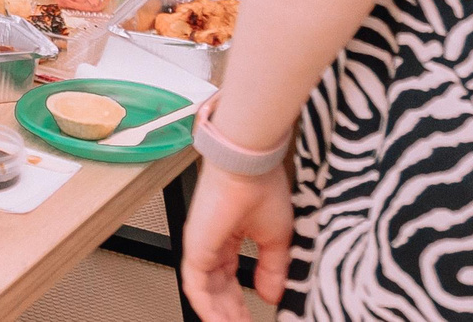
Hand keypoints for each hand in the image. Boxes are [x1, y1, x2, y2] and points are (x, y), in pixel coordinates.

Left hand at [180, 163, 294, 319]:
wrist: (250, 165)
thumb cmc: (262, 187)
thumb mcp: (276, 238)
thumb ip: (272, 269)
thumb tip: (272, 295)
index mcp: (229, 237)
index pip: (230, 277)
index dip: (239, 301)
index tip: (252, 316)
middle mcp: (211, 242)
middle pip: (217, 289)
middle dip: (230, 313)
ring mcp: (200, 246)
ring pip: (205, 292)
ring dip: (220, 315)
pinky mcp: (195, 248)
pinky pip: (196, 288)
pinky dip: (208, 309)